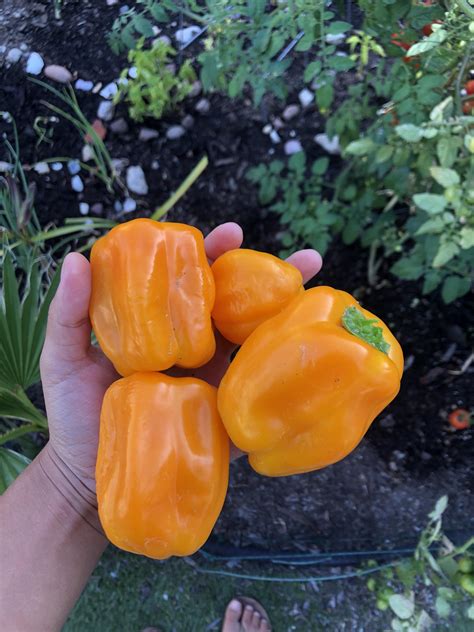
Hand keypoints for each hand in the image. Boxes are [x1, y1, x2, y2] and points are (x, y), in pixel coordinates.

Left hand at [40, 222, 321, 496]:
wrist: (87, 480)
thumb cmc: (72, 417)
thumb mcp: (62, 360)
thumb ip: (68, 313)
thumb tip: (76, 259)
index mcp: (163, 327)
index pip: (193, 283)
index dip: (214, 256)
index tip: (231, 232)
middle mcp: (195, 348)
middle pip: (237, 305)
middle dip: (272, 278)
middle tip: (307, 259)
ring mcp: (215, 381)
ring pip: (257, 341)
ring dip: (292, 316)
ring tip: (323, 292)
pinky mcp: (224, 416)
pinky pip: (259, 391)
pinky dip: (288, 371)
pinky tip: (314, 352)